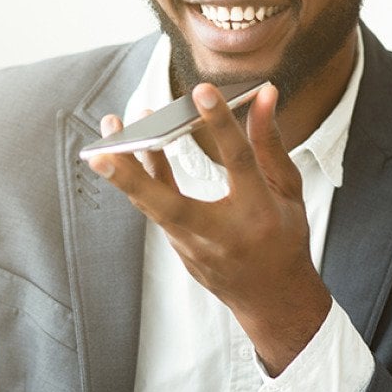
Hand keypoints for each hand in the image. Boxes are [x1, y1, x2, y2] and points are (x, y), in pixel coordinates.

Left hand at [87, 82, 330, 374]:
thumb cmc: (284, 237)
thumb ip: (270, 142)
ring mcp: (195, 247)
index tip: (201, 91)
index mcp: (259, 212)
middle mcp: (222, 233)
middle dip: (133, 177)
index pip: (238, 162)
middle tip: (102, 150)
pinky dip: (140, 180)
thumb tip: (264, 93)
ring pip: (151, 206)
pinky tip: (130, 148)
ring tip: (109, 129)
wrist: (272, 299)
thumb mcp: (288, 189)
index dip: (221, 126)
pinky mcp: (179, 249)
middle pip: (169, 204)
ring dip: (125, 171)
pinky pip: (154, 209)